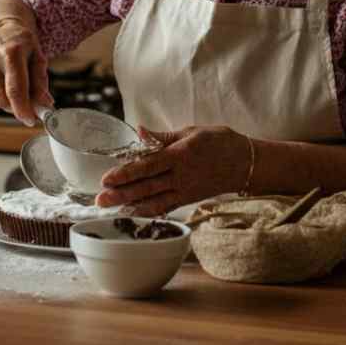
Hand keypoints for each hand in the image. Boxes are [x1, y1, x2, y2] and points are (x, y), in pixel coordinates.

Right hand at [0, 19, 52, 125]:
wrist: (0, 29)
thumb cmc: (23, 46)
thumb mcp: (38, 57)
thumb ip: (41, 82)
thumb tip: (44, 105)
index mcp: (11, 52)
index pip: (15, 90)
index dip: (23, 109)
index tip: (30, 120)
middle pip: (2, 100)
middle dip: (17, 108)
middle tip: (27, 105)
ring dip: (6, 103)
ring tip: (13, 88)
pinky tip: (0, 84)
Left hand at [95, 125, 250, 215]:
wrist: (246, 163)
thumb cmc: (219, 141)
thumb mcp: (191, 132)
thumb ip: (163, 137)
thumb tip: (139, 130)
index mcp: (180, 155)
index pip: (147, 165)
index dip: (126, 173)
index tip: (106, 178)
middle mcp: (180, 176)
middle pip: (146, 186)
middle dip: (121, 194)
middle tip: (99, 199)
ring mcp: (184, 190)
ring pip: (153, 200)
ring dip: (130, 205)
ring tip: (110, 208)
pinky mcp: (188, 199)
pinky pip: (165, 207)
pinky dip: (148, 212)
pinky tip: (133, 214)